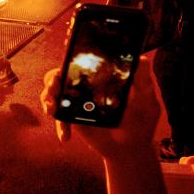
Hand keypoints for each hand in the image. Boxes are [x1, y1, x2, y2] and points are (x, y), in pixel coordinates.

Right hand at [39, 55, 159, 159]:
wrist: (130, 148)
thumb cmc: (140, 121)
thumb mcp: (146, 99)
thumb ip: (143, 79)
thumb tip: (142, 58)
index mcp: (102, 75)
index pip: (83, 58)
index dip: (72, 49)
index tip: (67, 44)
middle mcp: (86, 84)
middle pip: (62, 72)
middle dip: (52, 78)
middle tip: (55, 85)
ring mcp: (76, 100)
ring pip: (53, 90)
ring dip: (48, 96)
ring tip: (52, 108)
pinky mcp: (71, 117)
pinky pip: (57, 114)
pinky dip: (58, 123)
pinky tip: (65, 136)